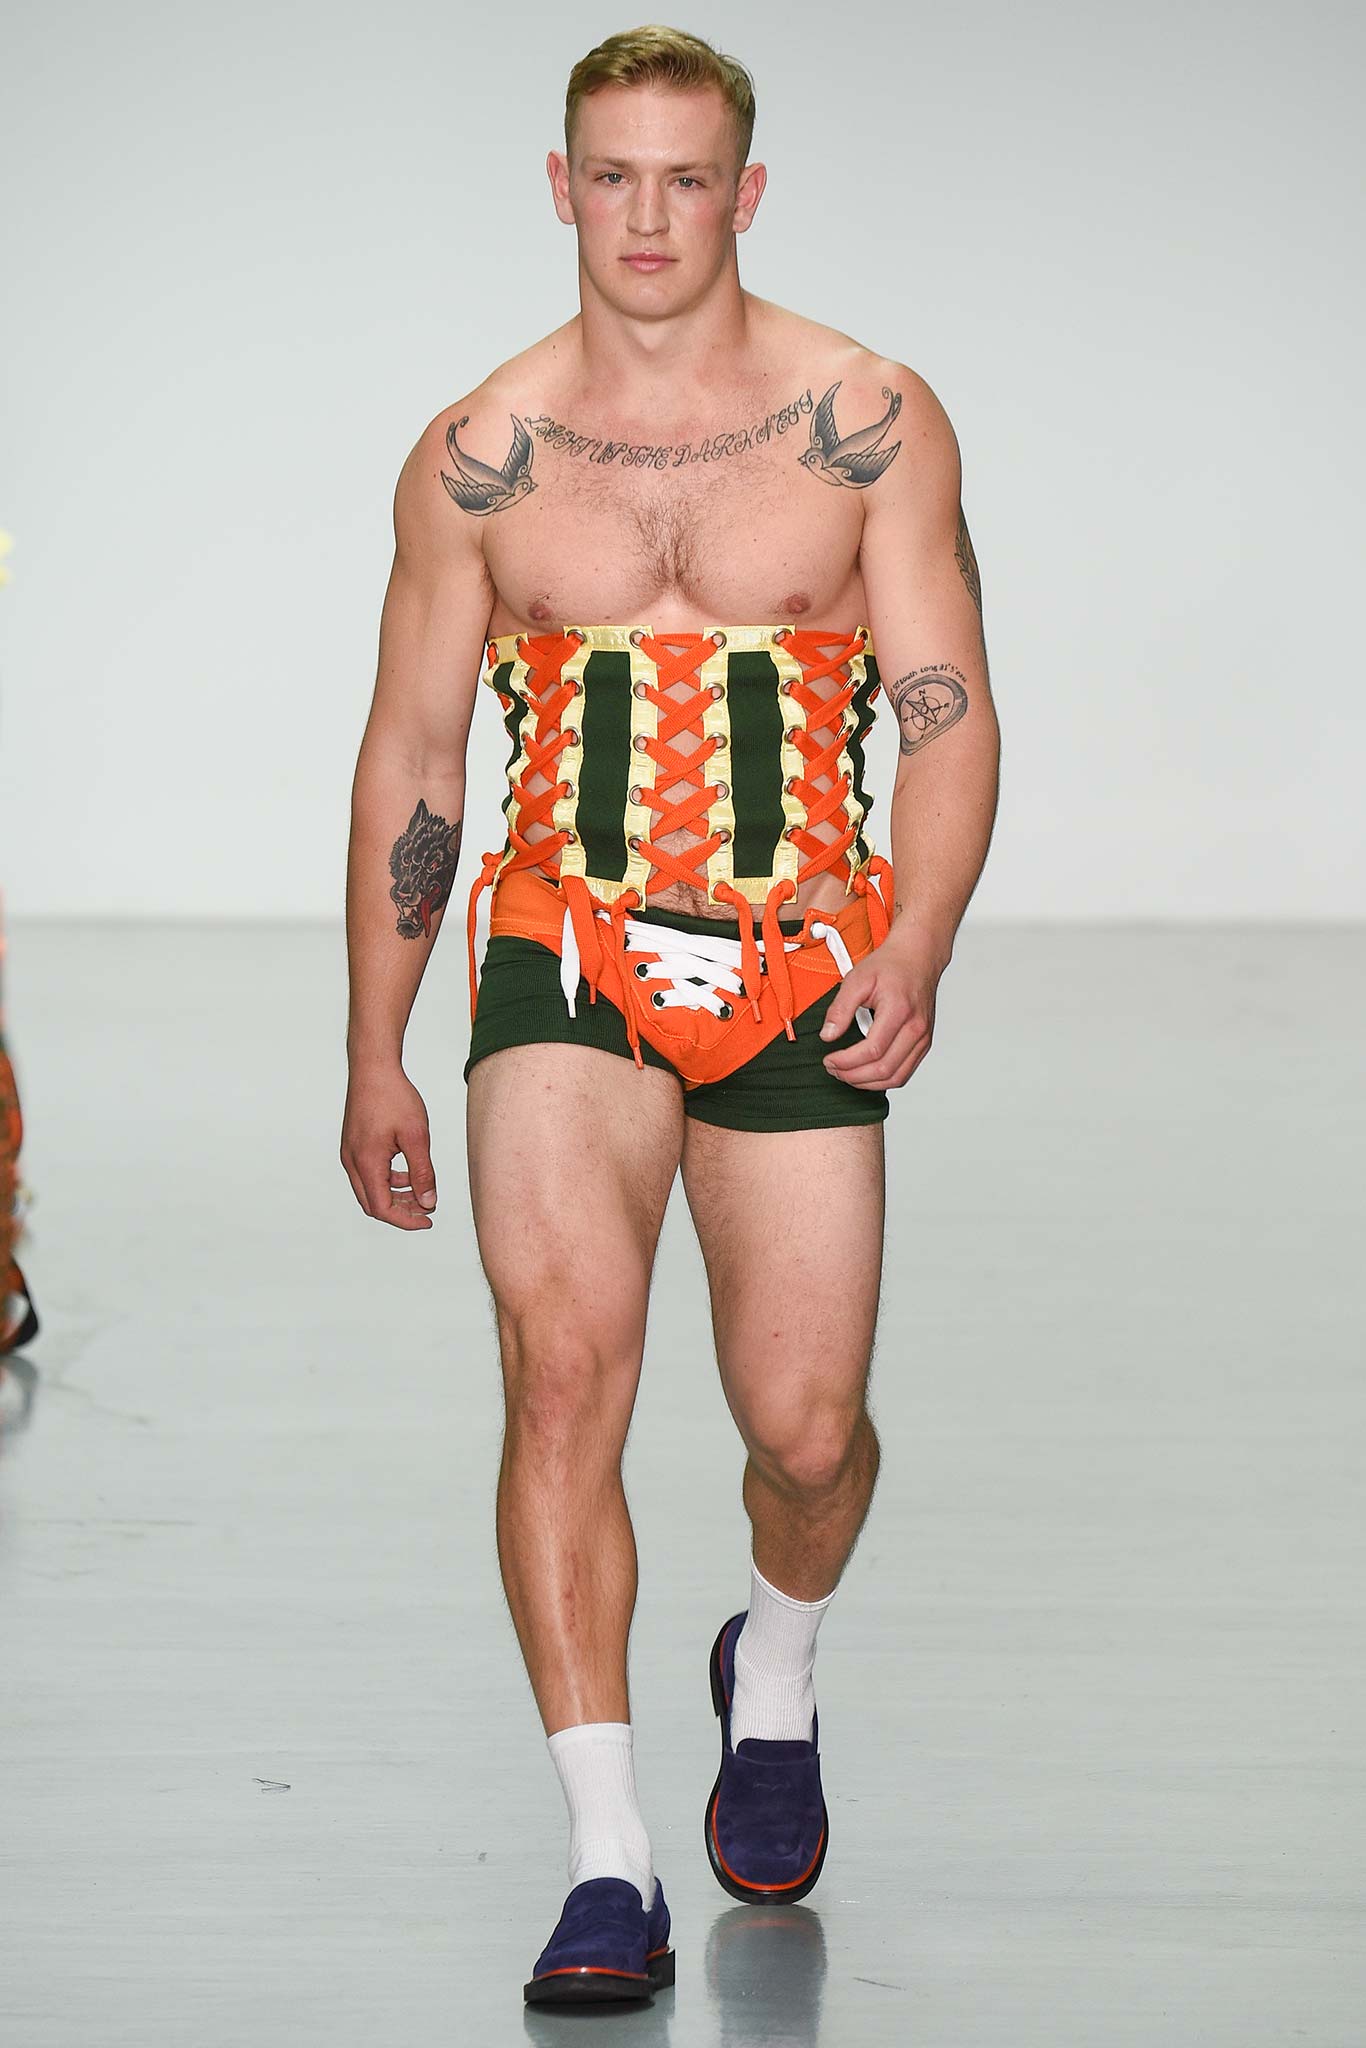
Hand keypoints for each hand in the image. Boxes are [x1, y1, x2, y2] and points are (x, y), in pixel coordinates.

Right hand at [340, 1064, 438, 1228]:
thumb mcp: (417, 1137)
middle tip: (427, 1209)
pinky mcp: (352, 1146)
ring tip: (421, 1192)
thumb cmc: (395, 1097)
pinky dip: (387, 1182)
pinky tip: (408, 1174)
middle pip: (373, 1204)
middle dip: (401, 1212)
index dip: (406, 1220)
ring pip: (369, 1190)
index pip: (382, 1209)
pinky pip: (368, 1175)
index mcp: (367, 1163)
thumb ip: (423, 1172)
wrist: (373, 1068)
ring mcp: (350, 1154)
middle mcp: (352, 1162)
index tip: (429, 1219)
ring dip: (395, 1197)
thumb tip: (429, 1202)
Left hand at [817, 930, 944, 1090]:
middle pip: (884, 1069)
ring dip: (867, 1083)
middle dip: (852, 1076)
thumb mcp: (857, 979)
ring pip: (896, 1078)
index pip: (872, 1051)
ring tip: (846, 1074)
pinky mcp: (924, 1044)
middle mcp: (916, 1028)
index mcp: (900, 1011)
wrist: (918, 957)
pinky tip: (864, 1073)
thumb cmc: (891, 965)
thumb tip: (828, 1036)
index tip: (828, 1060)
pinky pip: (904, 1073)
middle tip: (833, 1069)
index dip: (846, 1062)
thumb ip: (840, 1009)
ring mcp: (923, 1038)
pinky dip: (883, 1080)